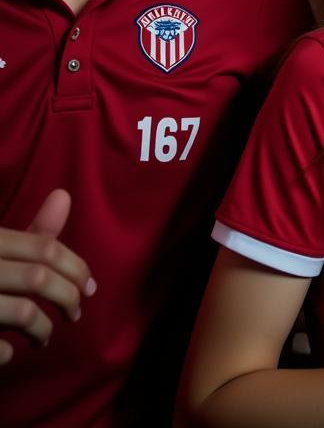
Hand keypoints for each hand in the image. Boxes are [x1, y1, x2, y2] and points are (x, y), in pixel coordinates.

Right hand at [0, 190, 95, 362]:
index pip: (45, 248)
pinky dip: (5, 354)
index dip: (76, 267)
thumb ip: (30, 234)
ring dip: (43, 329)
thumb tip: (64, 195)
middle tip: (76, 314)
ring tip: (43, 337)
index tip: (90, 287)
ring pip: (22, 313)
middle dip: (68, 298)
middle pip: (39, 279)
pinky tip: (8, 353)